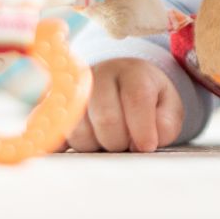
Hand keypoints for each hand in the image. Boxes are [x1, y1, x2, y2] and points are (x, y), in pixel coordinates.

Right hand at [63, 58, 183, 152]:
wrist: (120, 82)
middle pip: (105, 118)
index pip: (136, 98)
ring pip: (78, 130)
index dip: (142, 128)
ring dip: (95, 146)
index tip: (147, 146)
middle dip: (119, 141)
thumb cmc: (148, 99)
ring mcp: (72, 91)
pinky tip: (79, 146)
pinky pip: (51, 131)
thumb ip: (167, 122)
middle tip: (126, 144)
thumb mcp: (168, 106)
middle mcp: (99, 76)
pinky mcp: (52, 107)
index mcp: (132, 72)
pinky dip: (62, 145)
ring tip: (106, 140)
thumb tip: (147, 142)